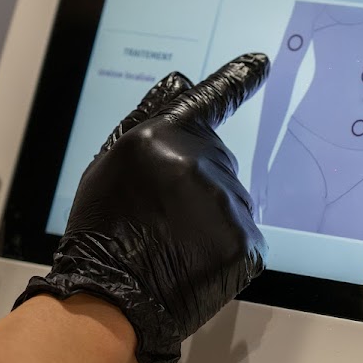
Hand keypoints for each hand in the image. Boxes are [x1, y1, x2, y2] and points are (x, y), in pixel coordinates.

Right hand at [15, 54, 269, 362]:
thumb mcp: (110, 167)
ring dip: (210, 217)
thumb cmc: (102, 236)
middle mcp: (197, 163)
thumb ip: (149, 122)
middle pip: (217, 160)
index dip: (237, 79)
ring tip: (175, 243)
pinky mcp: (244, 240)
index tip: (260, 62)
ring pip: (231, 200)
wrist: (111, 299)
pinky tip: (195, 260)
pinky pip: (244, 236)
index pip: (209, 100)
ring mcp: (224, 203)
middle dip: (197, 182)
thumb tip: (180, 82)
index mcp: (159, 138)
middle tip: (164, 218)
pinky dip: (225, 248)